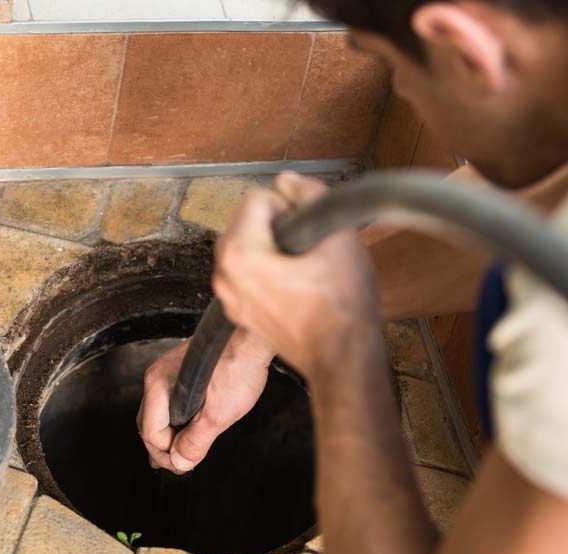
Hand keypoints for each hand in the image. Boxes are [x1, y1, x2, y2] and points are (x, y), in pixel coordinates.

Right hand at [137, 330, 274, 472]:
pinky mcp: (180, 369)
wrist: (253, 337)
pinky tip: (187, 428)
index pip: (151, 434)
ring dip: (169, 434)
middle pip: (149, 423)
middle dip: (163, 448)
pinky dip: (176, 419)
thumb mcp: (218, 415)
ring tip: (180, 452)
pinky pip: (169, 400)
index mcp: (158, 387)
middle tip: (181, 464)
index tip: (185, 465)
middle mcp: (156, 376)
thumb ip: (195, 442)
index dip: (167, 455)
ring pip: (158, 412)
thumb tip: (180, 462)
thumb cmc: (238, 367)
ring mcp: (167, 371)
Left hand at [212, 172, 379, 378]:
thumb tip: (289, 181)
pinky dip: (269, 269)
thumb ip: (310, 197)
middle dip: (278, 224)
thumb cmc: (342, 308)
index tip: (310, 229)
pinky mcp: (240, 311)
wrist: (343, 359)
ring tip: (306, 267)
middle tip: (310, 247)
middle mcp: (225, 276)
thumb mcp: (338, 239)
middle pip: (247, 220)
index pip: (257, 198)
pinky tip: (298, 285)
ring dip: (274, 246)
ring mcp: (230, 297)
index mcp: (240, 255)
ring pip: (248, 246)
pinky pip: (249, 273)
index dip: (290, 205)